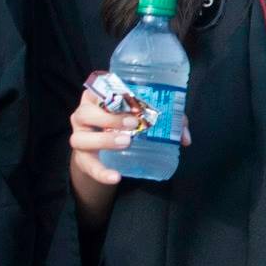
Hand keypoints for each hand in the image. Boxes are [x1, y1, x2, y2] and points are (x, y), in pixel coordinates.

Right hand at [68, 85, 189, 227]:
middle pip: (85, 113)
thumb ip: (167, 121)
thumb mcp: (144, 116)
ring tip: (126, 142)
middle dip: (109, 117)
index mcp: (97, 97)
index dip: (111, 92)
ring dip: (103, 140)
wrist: (104, 149)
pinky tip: (115, 177)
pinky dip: (101, 172)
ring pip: (80, 138)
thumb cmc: (125, 123)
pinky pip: (88, 166)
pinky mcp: (82, 158)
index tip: (130, 96)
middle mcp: (83, 115)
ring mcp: (79, 136)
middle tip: (133, 123)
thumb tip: (185, 138)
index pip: (97, 89)